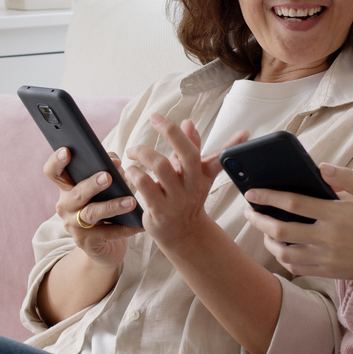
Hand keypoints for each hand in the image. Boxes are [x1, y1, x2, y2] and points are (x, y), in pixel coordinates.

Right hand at [44, 147, 141, 268]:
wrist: (105, 245)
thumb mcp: (105, 187)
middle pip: (76, 193)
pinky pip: (108, 233)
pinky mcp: (86, 243)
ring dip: (112, 206)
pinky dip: (126, 228)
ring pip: (91, 213)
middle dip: (92, 184)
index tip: (67, 151)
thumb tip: (114, 161)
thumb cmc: (105, 207)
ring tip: (131, 202)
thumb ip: (108, 170)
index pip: (53, 172)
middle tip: (108, 176)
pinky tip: (139, 223)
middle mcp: (65, 206)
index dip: (57, 161)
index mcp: (67, 188)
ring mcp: (73, 226)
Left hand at [124, 114, 247, 253]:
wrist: (183, 234)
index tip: (210, 124)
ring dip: (144, 153)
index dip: (222, 142)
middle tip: (156, 119)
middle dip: (171, 133)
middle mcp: (192, 186)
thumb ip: (191, 146)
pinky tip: (130, 170)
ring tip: (133, 151)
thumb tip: (188, 123)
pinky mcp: (159, 211)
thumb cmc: (187, 197)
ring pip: (161, 167)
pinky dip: (135, 173)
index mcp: (203, 175)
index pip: (215, 155)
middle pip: (187, 155)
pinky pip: (145, 185)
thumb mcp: (194, 173)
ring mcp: (176, 199)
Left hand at [244, 164, 352, 279]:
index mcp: (337, 215)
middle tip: (248, 210)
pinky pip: (296, 268)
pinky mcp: (328, 272)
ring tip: (263, 228)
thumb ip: (348, 177)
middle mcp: (329, 238)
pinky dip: (282, 257)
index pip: (294, 203)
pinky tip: (280, 246)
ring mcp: (327, 258)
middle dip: (259, 218)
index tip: (252, 191)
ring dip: (267, 240)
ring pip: (284, 252)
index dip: (269, 196)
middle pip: (282, 229)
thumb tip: (321, 167)